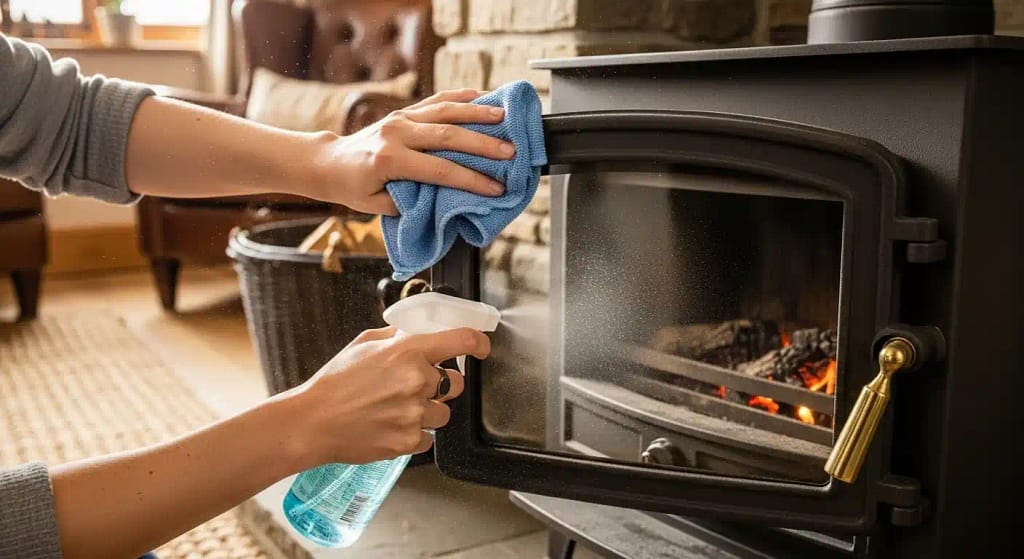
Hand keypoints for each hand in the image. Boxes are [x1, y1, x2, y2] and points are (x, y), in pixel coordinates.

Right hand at [289, 325, 489, 464]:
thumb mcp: (364, 344)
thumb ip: (398, 336)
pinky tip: (391, 426)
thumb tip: (420, 331)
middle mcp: (416, 382)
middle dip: (440, 384)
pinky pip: (429, 437)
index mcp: (407, 352)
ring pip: (444, 413)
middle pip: (455, 383)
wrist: (313, 422)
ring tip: (396, 410)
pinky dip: (415, 434)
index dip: (479, 343)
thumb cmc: (334, 382)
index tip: (482, 348)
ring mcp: (414, 414)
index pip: (462, 341)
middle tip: (414, 387)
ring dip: (427, 411)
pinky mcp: (409, 441)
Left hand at [307, 89, 516, 214]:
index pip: (439, 170)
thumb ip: (409, 201)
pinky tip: (482, 95)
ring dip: (477, 112)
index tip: (495, 188)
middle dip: (482, 144)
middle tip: (510, 151)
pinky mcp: (404, 111)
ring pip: (444, 111)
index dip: (470, 180)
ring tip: (504, 116)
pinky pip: (435, 100)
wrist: (330, 162)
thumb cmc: (353, 187)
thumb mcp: (377, 204)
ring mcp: (400, 118)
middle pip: (448, 135)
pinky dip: (460, 97)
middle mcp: (396, 133)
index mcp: (389, 159)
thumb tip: (444, 197)